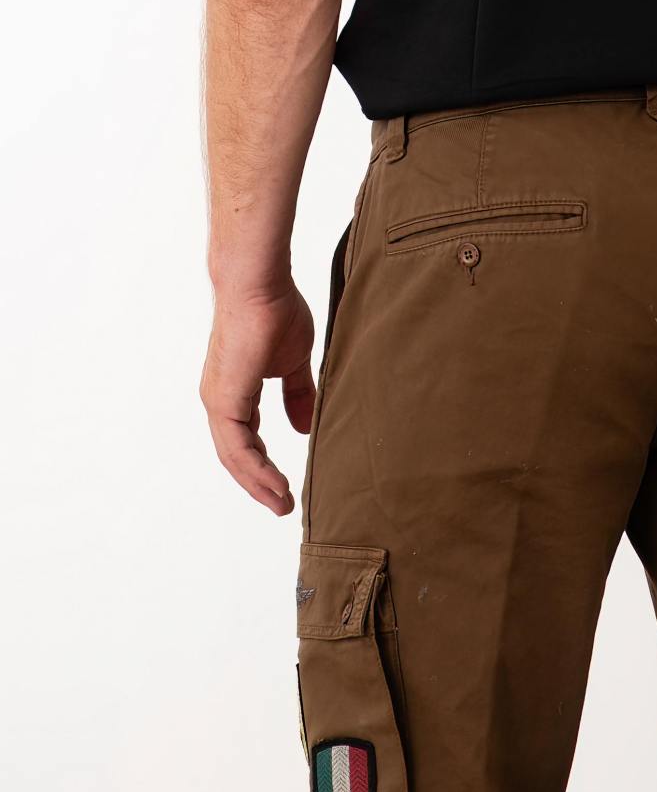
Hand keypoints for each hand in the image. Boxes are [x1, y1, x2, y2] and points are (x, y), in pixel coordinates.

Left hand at [201, 284, 315, 514]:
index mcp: (235, 392)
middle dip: (260, 485)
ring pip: (235, 457)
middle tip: (283, 507)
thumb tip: (303, 426)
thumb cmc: (275, 311)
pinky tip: (275, 484)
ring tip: (282, 504)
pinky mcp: (224, 399)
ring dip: (259, 484)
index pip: (245, 441)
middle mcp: (221, 400)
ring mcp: (219, 400)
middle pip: (236, 457)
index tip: (286, 489)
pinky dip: (256, 470)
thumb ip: (297, 395)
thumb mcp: (293, 364)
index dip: (264, 467)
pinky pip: (238, 447)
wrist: (259, 284)